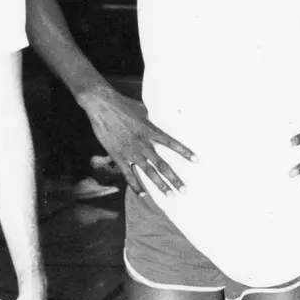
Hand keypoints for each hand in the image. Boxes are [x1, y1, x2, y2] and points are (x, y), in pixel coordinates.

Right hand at [78, 86, 194, 196]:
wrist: (102, 106)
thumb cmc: (123, 104)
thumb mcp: (142, 109)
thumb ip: (150, 118)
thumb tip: (154, 118)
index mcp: (151, 131)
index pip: (172, 143)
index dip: (185, 152)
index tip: (197, 160)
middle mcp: (144, 144)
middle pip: (162, 165)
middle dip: (174, 179)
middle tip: (184, 190)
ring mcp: (131, 151)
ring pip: (149, 172)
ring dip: (160, 185)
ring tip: (170, 195)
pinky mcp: (118, 156)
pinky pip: (128, 174)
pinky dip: (135, 185)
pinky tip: (143, 194)